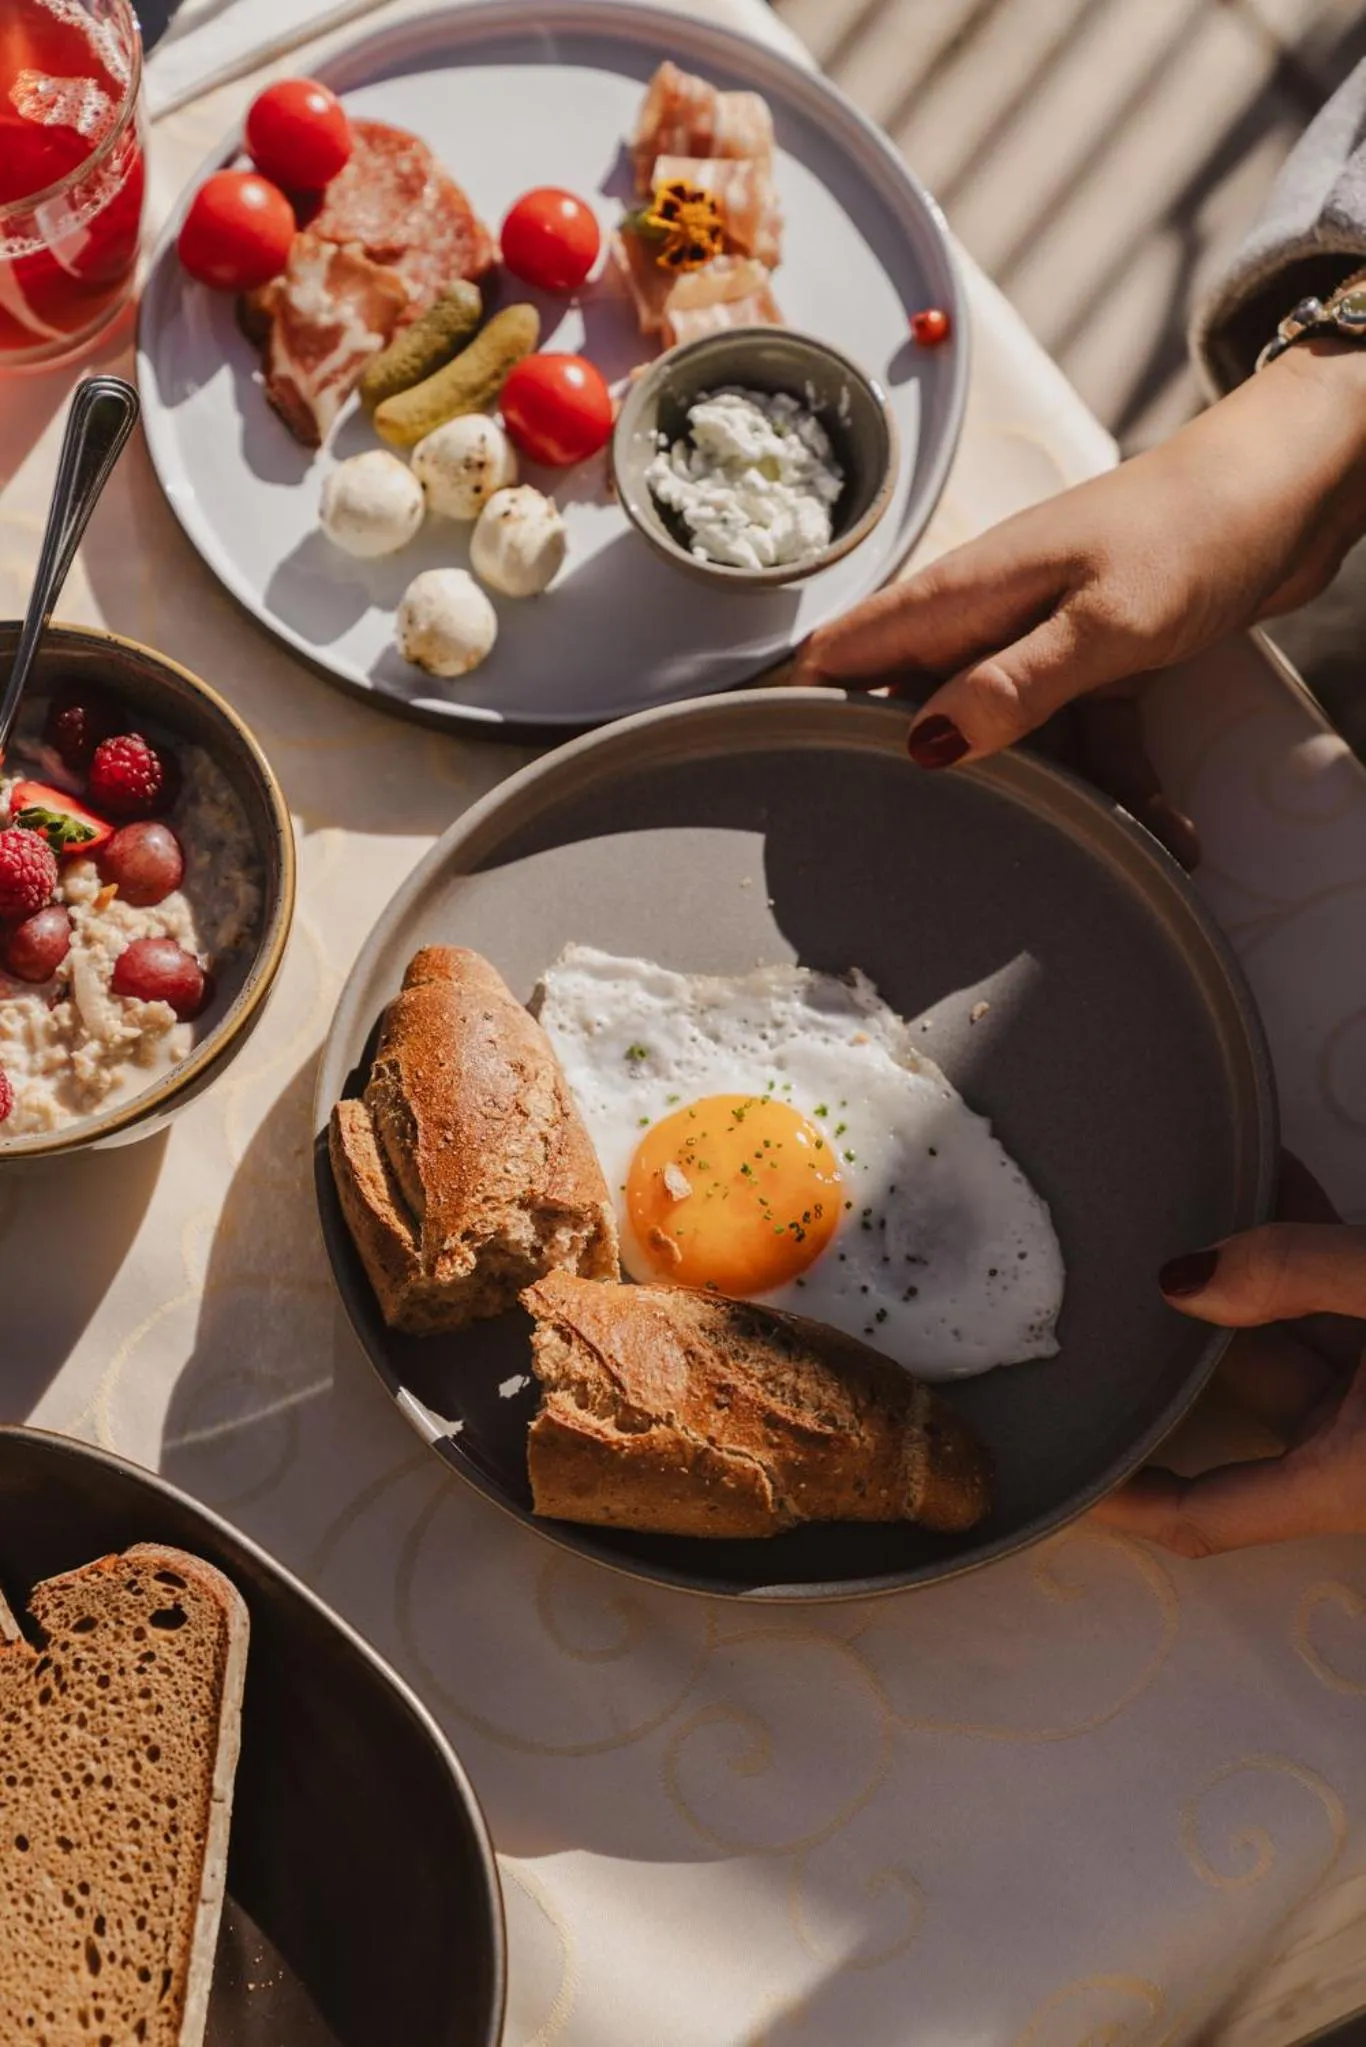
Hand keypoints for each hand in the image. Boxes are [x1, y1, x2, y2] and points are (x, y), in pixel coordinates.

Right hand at [795, 343, 1365, 864]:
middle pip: (913, 713)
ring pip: (1008, 741)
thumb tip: (926, 745)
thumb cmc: (1195, 528)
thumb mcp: (1105, 622)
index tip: (765, 782)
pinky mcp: (1095, 662)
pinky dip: (1120, 785)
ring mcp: (1039, 640)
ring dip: (1048, 802)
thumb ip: (1015, 685)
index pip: (841, 656)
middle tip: (908, 868)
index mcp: (960, 598)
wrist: (1295, 484)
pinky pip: (1087, 740)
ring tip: (1078, 863)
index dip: (790, 712)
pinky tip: (1166, 836)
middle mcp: (985, 620)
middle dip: (909, 785)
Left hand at [1095, 1157, 1365, 1555]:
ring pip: (1289, 1327)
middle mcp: (1355, 1447)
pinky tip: (1264, 1169)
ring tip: (1176, 1184)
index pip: (1205, 1516)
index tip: (1050, 1470)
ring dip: (1249, 1256)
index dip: (1121, 1503)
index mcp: (1346, 1479)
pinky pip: (1340, 1294)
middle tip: (1100, 1257)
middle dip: (1178, 1319)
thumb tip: (1181, 1277)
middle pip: (1236, 1388)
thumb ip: (1302, 1276)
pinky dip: (1307, 1238)